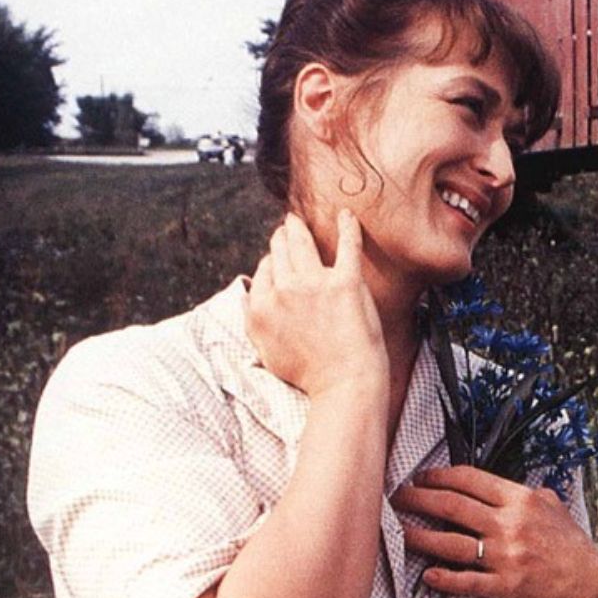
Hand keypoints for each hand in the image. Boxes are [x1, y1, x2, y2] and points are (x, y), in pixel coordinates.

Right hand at [246, 210, 386, 396]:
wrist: (344, 383)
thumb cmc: (309, 373)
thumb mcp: (266, 350)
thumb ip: (254, 321)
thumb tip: (249, 301)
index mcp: (261, 307)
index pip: (264, 271)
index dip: (272, 262)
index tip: (278, 258)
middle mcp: (283, 290)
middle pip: (280, 253)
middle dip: (281, 238)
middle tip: (286, 228)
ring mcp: (314, 284)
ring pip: (302, 244)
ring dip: (298, 228)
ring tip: (298, 221)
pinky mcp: (345, 282)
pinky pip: (346, 245)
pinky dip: (347, 227)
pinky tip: (347, 214)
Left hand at [392, 466, 597, 597]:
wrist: (586, 582)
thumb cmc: (569, 543)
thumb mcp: (553, 505)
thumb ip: (527, 493)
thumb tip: (503, 486)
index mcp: (520, 500)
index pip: (470, 480)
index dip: (439, 476)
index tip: (421, 478)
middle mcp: (509, 525)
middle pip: (451, 506)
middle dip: (418, 500)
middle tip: (398, 498)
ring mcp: (505, 556)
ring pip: (450, 543)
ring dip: (419, 537)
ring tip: (400, 532)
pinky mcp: (503, 585)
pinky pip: (465, 581)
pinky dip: (443, 578)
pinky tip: (427, 574)